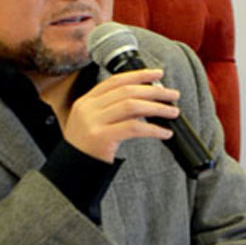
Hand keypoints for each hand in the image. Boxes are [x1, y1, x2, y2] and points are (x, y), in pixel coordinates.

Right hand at [62, 69, 179, 162]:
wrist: (72, 172)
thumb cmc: (88, 148)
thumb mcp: (95, 122)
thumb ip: (113, 109)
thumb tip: (148, 99)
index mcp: (87, 101)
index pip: (116, 81)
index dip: (139, 75)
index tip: (158, 74)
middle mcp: (88, 108)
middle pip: (127, 91)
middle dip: (154, 91)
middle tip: (173, 95)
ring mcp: (93, 122)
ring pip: (132, 106)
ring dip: (157, 107)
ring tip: (173, 111)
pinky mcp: (101, 137)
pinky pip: (133, 127)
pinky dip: (153, 129)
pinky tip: (164, 132)